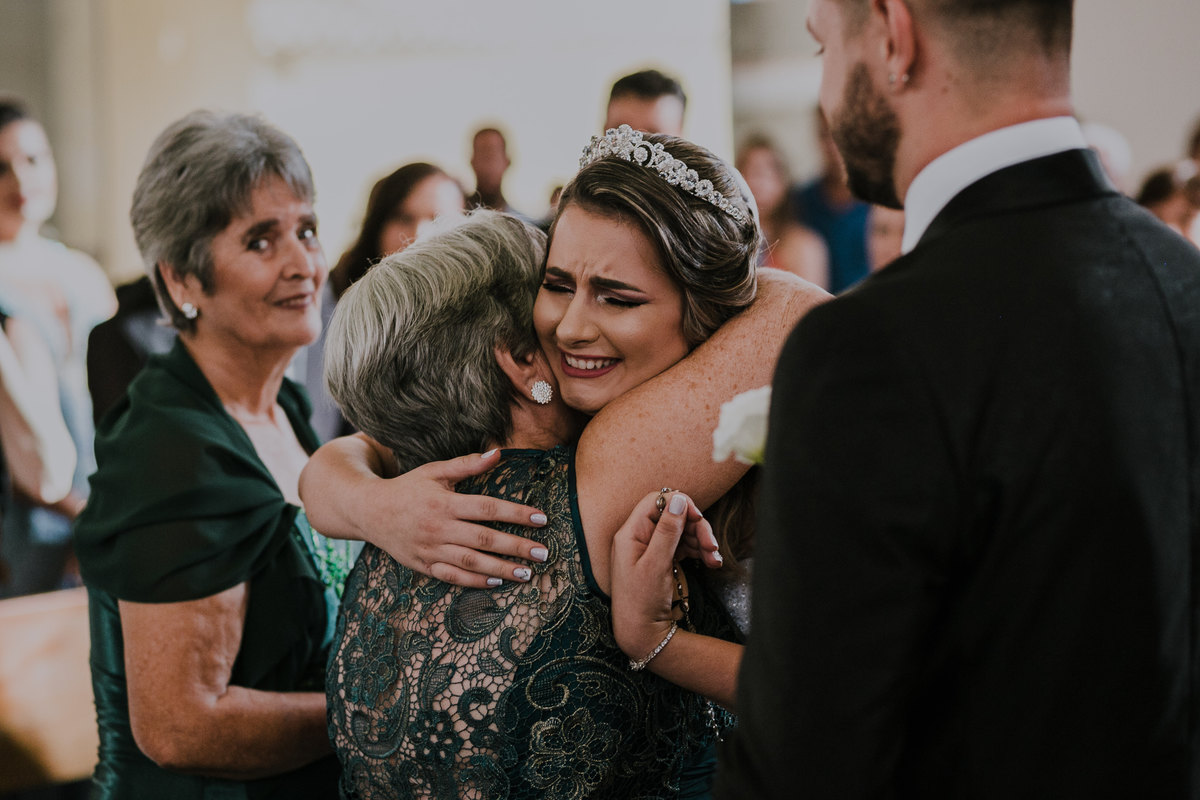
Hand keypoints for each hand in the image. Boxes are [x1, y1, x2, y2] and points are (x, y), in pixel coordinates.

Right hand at [355, 449, 550, 588]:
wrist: (369, 511)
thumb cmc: (408, 488)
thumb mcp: (435, 471)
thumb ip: (467, 464)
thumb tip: (499, 452)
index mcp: (445, 503)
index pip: (487, 508)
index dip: (516, 514)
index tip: (541, 519)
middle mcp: (439, 528)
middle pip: (484, 539)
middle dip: (517, 547)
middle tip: (544, 553)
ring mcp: (431, 549)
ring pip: (471, 562)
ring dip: (502, 569)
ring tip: (528, 573)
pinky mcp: (424, 565)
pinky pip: (452, 577)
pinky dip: (475, 581)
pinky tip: (498, 582)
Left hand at [610, 490, 711, 660]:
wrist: (641, 635)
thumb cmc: (642, 601)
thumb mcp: (655, 565)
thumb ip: (667, 531)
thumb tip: (677, 500)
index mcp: (630, 533)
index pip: (656, 502)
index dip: (679, 504)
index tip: (698, 518)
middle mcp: (640, 537)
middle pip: (673, 516)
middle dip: (696, 527)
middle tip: (712, 546)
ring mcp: (652, 549)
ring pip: (682, 531)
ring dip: (701, 541)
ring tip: (714, 560)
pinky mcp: (663, 560)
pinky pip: (684, 546)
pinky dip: (699, 552)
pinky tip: (712, 564)